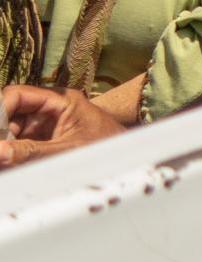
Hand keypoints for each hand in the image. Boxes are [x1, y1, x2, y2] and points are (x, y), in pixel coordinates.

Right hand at [1, 84, 130, 165]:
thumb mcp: (67, 150)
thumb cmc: (107, 148)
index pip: (17, 95)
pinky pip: (17, 146)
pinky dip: (10, 157)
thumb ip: (32, 152)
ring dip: (4, 147)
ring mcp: (43, 125)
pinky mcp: (42, 142)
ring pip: (9, 133)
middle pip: (9, 115)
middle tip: (1, 153)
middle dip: (0, 134)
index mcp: (60, 99)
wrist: (129, 160)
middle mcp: (48, 108)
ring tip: (6, 164)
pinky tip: (8, 166)